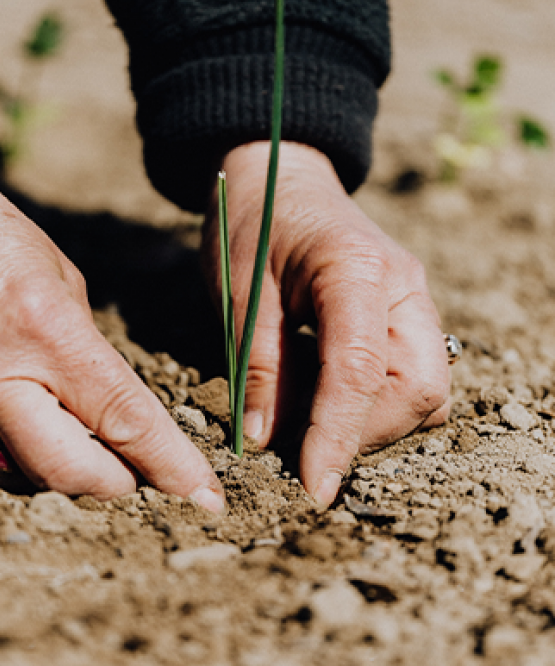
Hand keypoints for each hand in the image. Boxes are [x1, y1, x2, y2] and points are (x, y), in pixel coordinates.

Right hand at [0, 162, 224, 510]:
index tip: (206, 495)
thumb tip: (113, 406)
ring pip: (27, 474)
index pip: (124, 417)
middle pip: (71, 470)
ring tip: (93, 449)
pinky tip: (43, 433)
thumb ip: (89, 352)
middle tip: (140, 473)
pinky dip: (26, 458)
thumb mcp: (63, 284)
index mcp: (47, 331)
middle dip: (118, 482)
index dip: (170, 464)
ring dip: (71, 473)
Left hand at [202, 142, 449, 506]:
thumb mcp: (240, 291)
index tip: (314, 488)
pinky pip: (414, 377)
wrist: (278, 177)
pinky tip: (330, 398)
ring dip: (374, 423)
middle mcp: (404, 286)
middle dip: (366, 432)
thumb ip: (259, 366)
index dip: (339, 436)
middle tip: (307, 446)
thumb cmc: (252, 223)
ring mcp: (414, 299)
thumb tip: (267, 442)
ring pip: (426, 391)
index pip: (361, 371)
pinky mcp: (407, 314)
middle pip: (419, 389)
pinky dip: (378, 404)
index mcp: (356, 269)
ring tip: (314, 421)